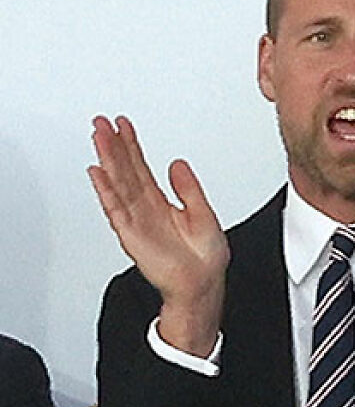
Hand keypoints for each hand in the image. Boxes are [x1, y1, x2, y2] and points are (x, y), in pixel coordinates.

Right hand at [87, 115, 228, 356]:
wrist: (202, 285)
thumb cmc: (205, 257)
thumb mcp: (204, 214)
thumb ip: (189, 189)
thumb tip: (177, 163)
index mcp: (162, 203)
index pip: (141, 168)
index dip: (132, 145)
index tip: (123, 125)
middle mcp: (146, 209)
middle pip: (125, 171)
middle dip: (114, 145)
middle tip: (102, 122)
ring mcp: (136, 220)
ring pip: (118, 183)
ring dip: (107, 160)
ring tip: (98, 136)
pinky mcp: (132, 235)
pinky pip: (116, 209)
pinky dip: (106, 190)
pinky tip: (97, 172)